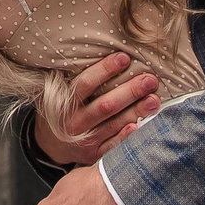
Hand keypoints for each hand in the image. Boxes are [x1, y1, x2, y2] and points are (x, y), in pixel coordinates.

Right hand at [33, 52, 159, 164]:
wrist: (49, 145)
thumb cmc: (59, 109)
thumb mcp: (56, 92)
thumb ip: (71, 78)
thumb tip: (93, 49)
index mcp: (63, 103)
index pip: (85, 84)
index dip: (105, 70)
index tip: (125, 58)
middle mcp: (73, 123)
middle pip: (104, 106)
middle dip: (129, 92)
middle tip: (150, 80)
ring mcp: (84, 140)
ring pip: (113, 125)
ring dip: (136, 111)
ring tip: (154, 99)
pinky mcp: (94, 154)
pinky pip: (113, 146)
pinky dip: (126, 137)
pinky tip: (141, 126)